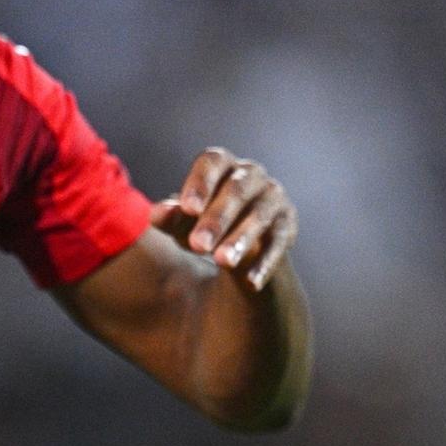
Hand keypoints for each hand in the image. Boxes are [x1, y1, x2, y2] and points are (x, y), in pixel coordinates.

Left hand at [151, 146, 295, 291]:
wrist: (240, 244)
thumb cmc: (203, 223)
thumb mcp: (183, 222)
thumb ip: (171, 217)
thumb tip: (157, 214)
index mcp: (222, 165)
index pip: (212, 162)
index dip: (200, 183)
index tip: (187, 208)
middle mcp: (251, 175)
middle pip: (236, 190)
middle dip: (217, 219)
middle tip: (197, 246)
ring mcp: (273, 198)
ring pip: (260, 216)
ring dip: (241, 239)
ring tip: (221, 262)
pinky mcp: (287, 225)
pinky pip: (278, 243)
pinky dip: (265, 263)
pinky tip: (250, 283)